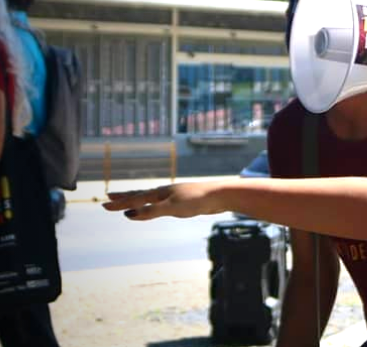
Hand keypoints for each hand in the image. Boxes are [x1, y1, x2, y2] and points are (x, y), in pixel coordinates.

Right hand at [102, 181, 226, 219]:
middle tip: (109, 197)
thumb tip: (129, 214)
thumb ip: (151, 211)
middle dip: (124, 198)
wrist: (220, 195)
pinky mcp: (183, 201)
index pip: (135, 199)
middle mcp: (165, 193)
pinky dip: (152, 205)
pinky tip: (156, 205)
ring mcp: (174, 196)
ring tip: (130, 201)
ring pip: (151, 198)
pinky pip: (162, 203)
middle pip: (140, 195)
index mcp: (160, 193)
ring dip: (138, 200)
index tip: (104, 204)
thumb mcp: (171, 208)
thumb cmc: (197, 200)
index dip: (120, 203)